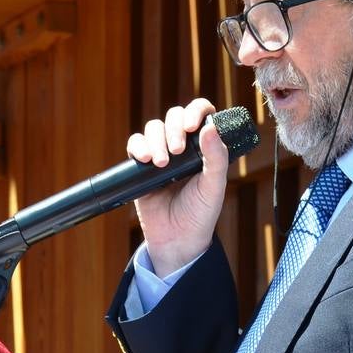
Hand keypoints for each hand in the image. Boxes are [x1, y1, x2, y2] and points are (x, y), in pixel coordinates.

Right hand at [127, 99, 228, 275]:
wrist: (176, 240)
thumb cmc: (200, 214)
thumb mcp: (214, 187)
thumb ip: (217, 158)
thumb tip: (211, 129)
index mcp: (204, 147)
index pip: (201, 114)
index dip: (196, 112)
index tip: (192, 127)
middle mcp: (183, 146)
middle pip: (174, 116)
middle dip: (174, 128)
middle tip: (177, 150)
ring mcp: (161, 153)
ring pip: (153, 128)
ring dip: (156, 140)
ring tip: (162, 163)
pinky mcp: (141, 166)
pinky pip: (135, 144)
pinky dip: (138, 146)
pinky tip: (145, 160)